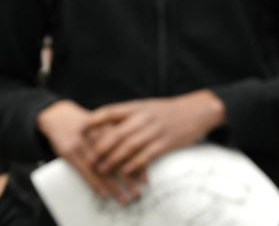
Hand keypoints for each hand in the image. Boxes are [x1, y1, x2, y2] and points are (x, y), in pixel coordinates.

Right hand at [36, 100, 135, 203]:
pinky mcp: (70, 153)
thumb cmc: (88, 123)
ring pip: (102, 168)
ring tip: (124, 198)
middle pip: (117, 161)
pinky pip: (85, 171)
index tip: (145, 180)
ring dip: (114, 185)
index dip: (138, 166)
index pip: (128, 151)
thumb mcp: (106, 125)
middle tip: (137, 193)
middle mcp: (99, 136)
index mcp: (111, 128)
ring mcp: (84, 145)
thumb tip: (140, 156)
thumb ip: (119, 138)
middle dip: (128, 179)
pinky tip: (104, 194)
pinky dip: (95, 184)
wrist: (60, 115)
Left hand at [88, 91, 225, 180]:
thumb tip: (106, 125)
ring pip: (129, 147)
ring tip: (102, 169)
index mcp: (138, 106)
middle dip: (100, 148)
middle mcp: (144, 117)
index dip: (94, 121)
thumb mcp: (148, 106)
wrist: (197, 110)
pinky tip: (125, 172)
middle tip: (89, 159)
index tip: (81, 129)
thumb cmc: (169, 110)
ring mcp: (155, 130)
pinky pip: (145, 156)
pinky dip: (133, 165)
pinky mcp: (165, 143)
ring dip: (113, 160)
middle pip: (117, 133)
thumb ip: (129, 115)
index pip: (111, 111)